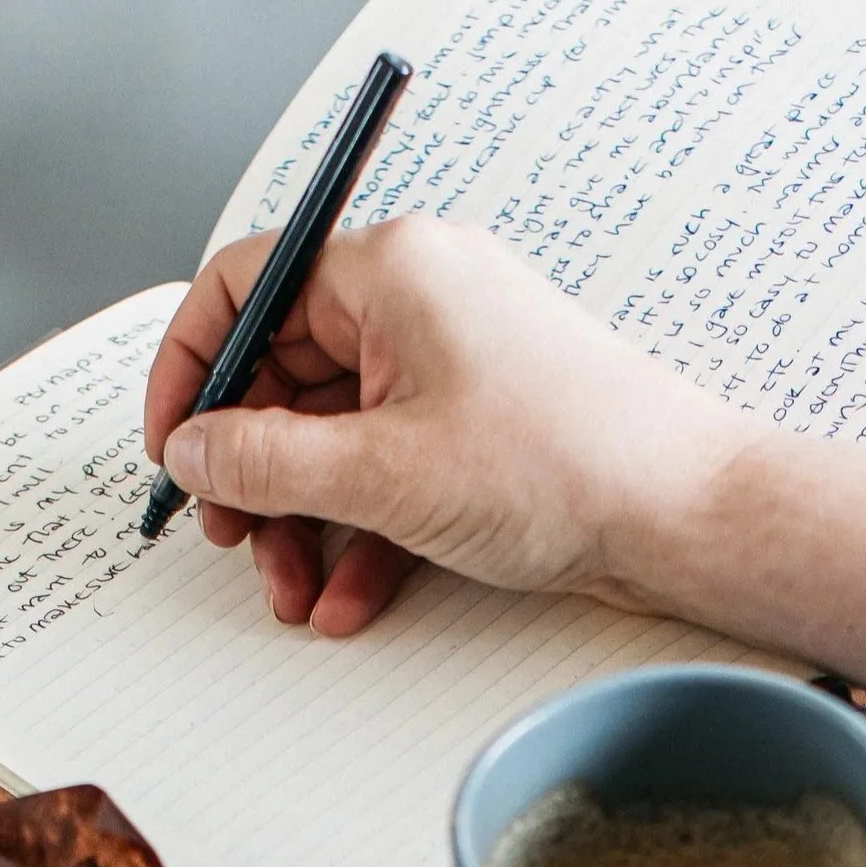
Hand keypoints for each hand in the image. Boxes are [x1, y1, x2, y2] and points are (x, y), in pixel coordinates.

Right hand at [142, 216, 752, 635]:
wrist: (690, 517)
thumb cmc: (567, 464)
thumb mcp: (381, 472)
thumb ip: (264, 460)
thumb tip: (195, 449)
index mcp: (393, 268)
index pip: (247, 283)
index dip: (191, 366)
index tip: (175, 444)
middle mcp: (421, 301)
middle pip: (285, 372)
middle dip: (252, 468)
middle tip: (233, 533)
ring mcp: (453, 362)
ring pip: (333, 433)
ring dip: (301, 517)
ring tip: (294, 588)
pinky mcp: (480, 423)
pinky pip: (388, 466)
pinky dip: (361, 529)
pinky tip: (350, 597)